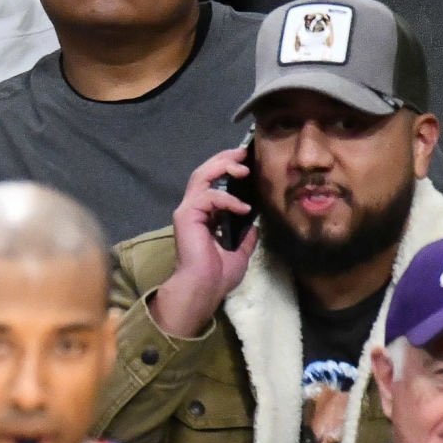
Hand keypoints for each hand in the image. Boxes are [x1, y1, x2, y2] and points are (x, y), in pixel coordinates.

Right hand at [149, 144, 259, 339]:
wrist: (204, 288)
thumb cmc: (218, 275)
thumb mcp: (240, 251)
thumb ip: (245, 236)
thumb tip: (255, 223)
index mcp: (204, 215)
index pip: (213, 183)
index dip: (228, 169)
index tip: (247, 163)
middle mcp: (193, 208)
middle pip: (205, 172)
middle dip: (225, 160)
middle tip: (244, 154)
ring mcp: (188, 210)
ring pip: (201, 176)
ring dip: (222, 168)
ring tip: (242, 169)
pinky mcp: (186, 215)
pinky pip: (208, 197)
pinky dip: (227, 199)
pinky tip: (243, 207)